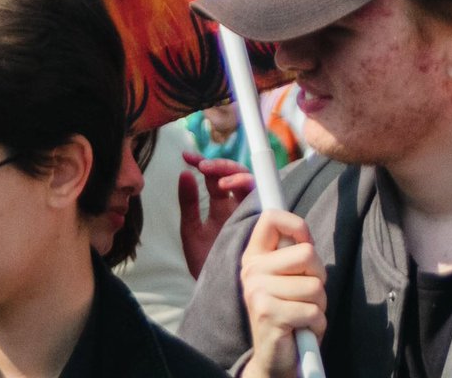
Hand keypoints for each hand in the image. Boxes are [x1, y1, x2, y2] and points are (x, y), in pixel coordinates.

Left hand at [178, 151, 255, 278]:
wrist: (221, 295)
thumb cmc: (206, 265)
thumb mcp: (191, 232)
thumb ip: (188, 204)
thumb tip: (184, 173)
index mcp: (222, 206)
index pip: (218, 176)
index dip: (206, 163)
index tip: (187, 157)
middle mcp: (240, 208)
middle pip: (240, 176)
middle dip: (223, 166)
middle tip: (204, 166)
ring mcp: (254, 217)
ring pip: (254, 186)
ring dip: (238, 177)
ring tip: (219, 182)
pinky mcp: (266, 230)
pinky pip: (267, 207)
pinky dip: (254, 196)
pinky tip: (236, 198)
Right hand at [239, 210, 325, 377]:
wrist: (275, 360)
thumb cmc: (289, 315)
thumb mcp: (288, 281)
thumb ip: (292, 257)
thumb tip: (305, 238)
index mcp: (254, 256)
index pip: (271, 218)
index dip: (297, 225)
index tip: (306, 243)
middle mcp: (251, 269)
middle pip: (307, 253)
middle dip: (319, 276)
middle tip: (307, 294)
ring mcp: (257, 290)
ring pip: (315, 286)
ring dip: (319, 305)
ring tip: (303, 315)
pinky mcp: (269, 313)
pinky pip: (314, 311)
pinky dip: (317, 324)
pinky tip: (302, 330)